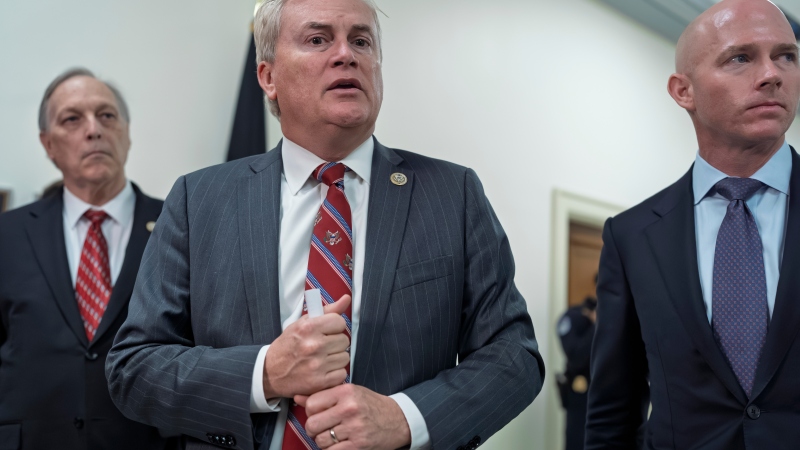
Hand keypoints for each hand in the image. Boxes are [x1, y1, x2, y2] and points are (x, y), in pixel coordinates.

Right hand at [263, 295, 351, 398]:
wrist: (269, 372)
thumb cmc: (288, 345)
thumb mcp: (302, 323)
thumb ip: (327, 311)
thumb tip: (347, 298)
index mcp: (308, 328)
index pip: (340, 322)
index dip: (335, 326)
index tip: (327, 331)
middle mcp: (313, 345)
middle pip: (344, 340)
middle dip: (336, 343)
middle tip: (323, 346)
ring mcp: (317, 365)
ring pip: (345, 357)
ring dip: (336, 358)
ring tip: (322, 359)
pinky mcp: (319, 382)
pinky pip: (342, 374)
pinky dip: (335, 373)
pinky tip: (323, 370)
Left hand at [296, 384, 411, 449]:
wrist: (398, 420)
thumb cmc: (372, 405)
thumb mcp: (350, 393)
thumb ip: (324, 395)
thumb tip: (298, 397)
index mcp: (346, 392)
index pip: (311, 403)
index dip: (311, 411)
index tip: (317, 414)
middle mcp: (349, 408)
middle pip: (312, 424)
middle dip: (313, 429)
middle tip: (321, 428)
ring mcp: (354, 427)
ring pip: (320, 440)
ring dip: (322, 441)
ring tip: (333, 436)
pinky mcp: (358, 444)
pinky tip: (339, 444)